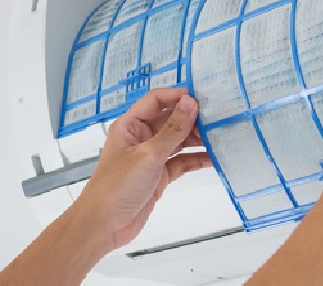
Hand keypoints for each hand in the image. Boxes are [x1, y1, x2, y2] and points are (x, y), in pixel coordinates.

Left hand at [75, 88, 211, 251]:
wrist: (103, 225)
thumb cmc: (116, 187)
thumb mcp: (148, 154)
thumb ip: (172, 129)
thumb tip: (190, 103)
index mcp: (130, 125)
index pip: (156, 100)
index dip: (176, 96)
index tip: (200, 98)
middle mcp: (141, 138)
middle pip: (170, 119)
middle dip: (191, 118)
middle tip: (215, 118)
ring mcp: (151, 157)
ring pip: (178, 140)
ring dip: (197, 138)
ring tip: (218, 136)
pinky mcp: (159, 175)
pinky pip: (181, 161)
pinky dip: (196, 159)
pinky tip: (211, 158)